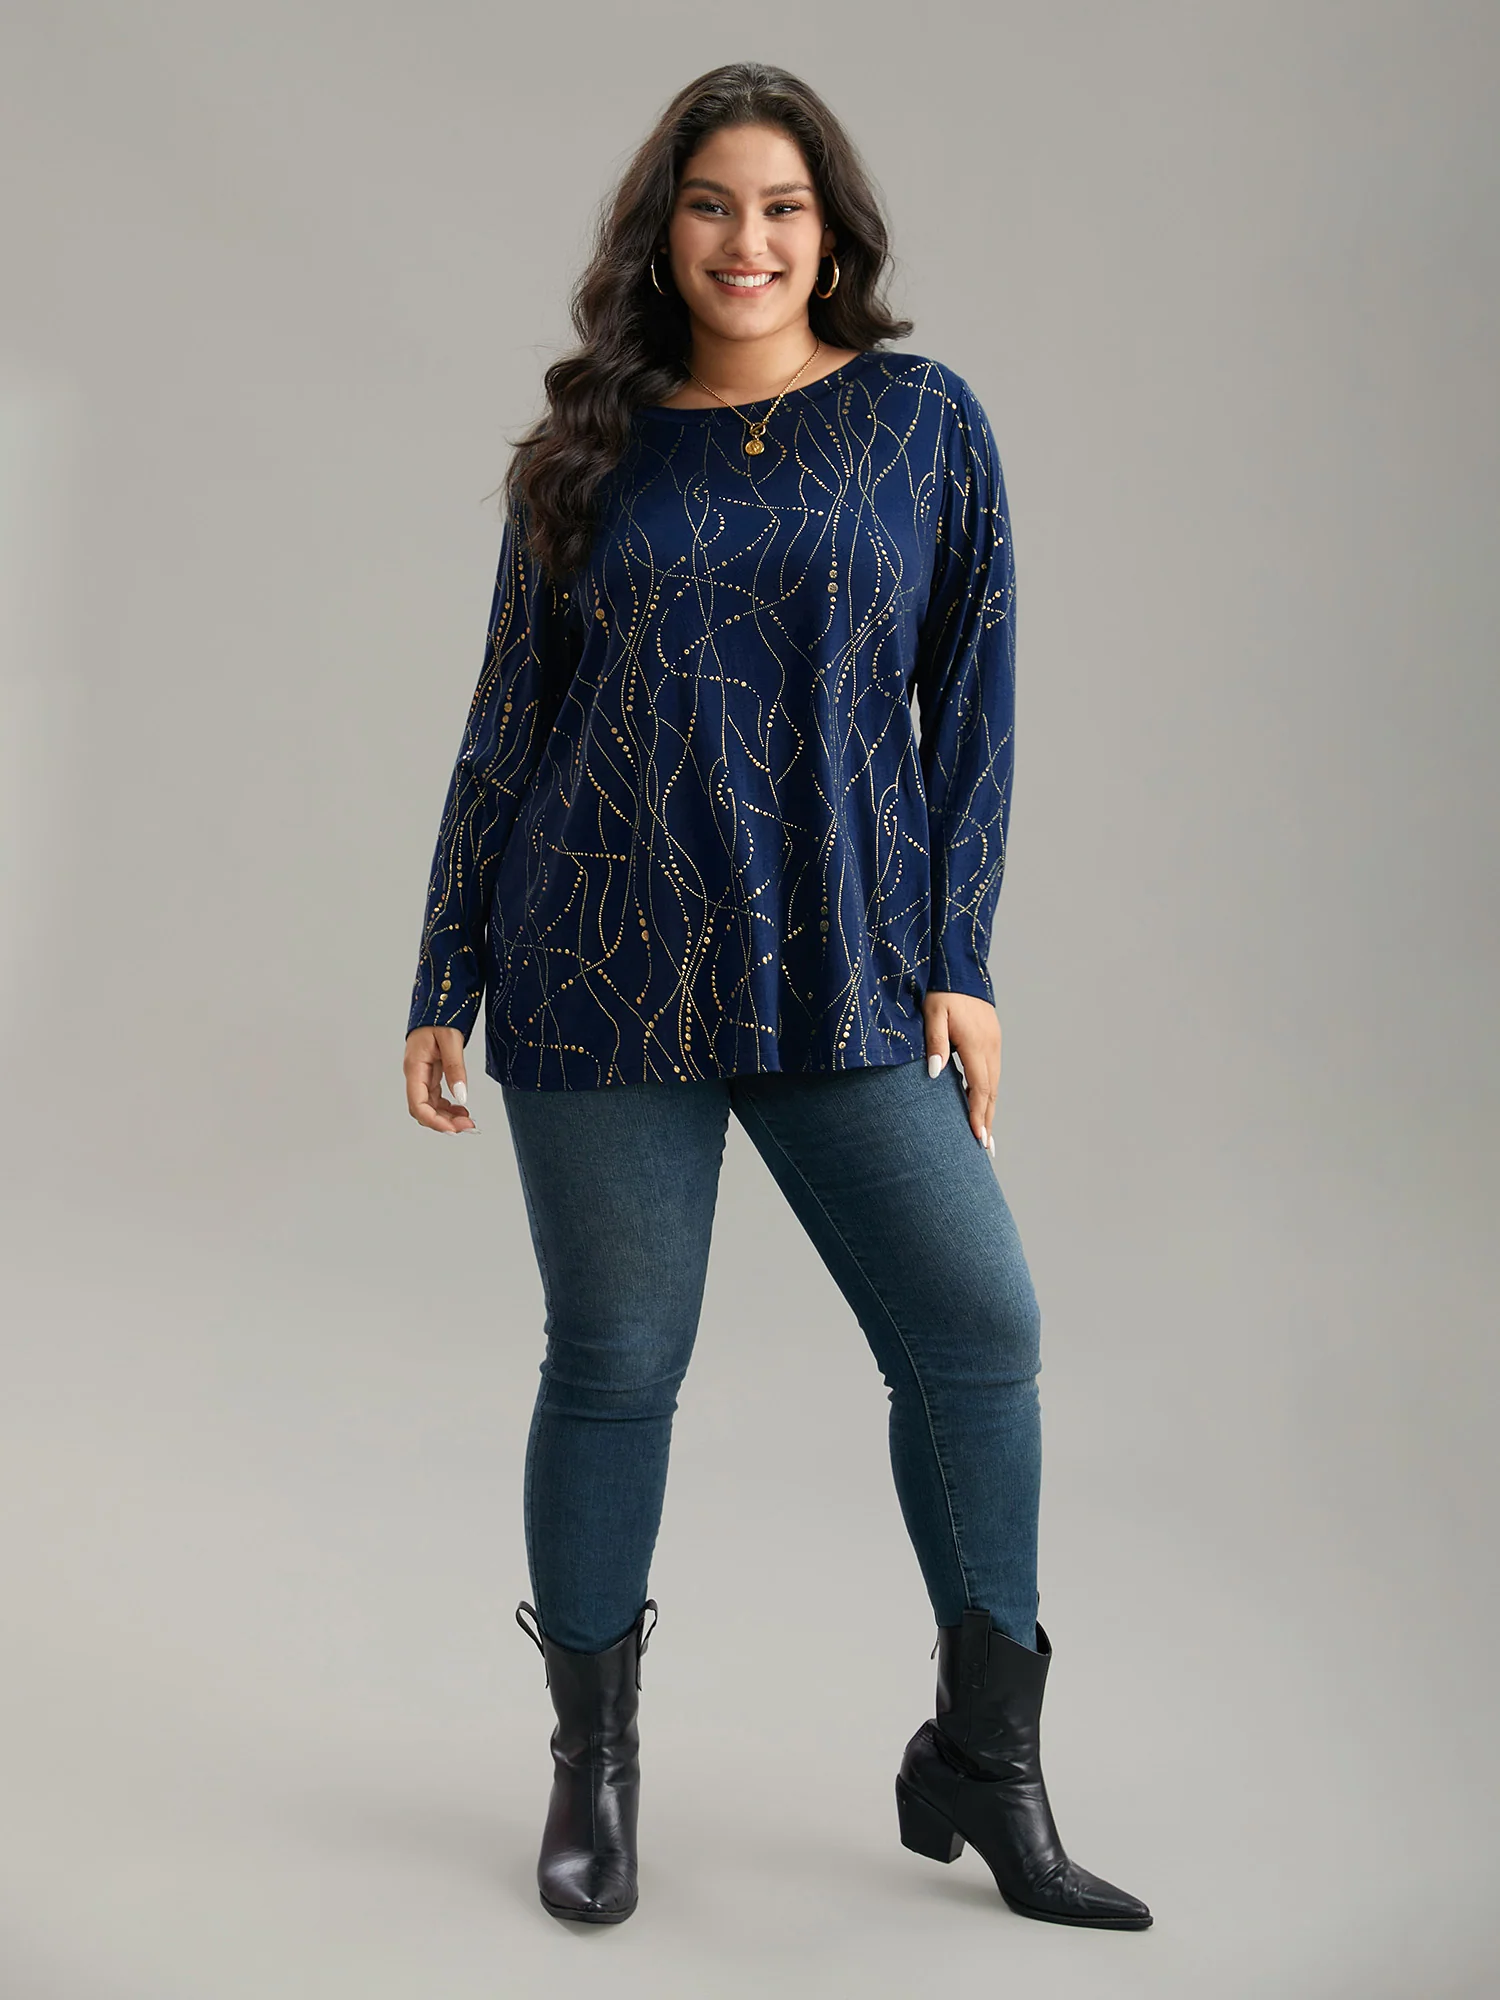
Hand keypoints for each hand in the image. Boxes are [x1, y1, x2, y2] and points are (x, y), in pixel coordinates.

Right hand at [404, 1025, 477, 1132]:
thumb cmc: (440, 1015)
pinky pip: (436, 1097)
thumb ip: (455, 1068)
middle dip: (444, 1122)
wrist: (437, 1001)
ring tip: (468, 1120)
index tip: (454, 1129)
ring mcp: (421, 1075)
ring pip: (430, 1106)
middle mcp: (414, 1074)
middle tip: (469, 1126)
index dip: (434, 1121)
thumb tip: (461, 1097)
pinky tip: (462, 1109)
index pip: (417, 1104)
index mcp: (414, 1067)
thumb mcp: (451, 1039)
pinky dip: (448, 1107)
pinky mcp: (430, 1074)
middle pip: (423, 1109)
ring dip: (447, 1117)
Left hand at [923, 989, 999, 1155]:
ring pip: (994, 1083)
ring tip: (985, 1135)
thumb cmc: (941, 991)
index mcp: (976, 1043)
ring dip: (989, 1109)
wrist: (960, 967)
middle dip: (988, 1121)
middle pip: (991, 1092)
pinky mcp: (992, 1039)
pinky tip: (982, 1104)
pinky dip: (989, 1093)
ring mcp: (994, 1042)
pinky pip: (993, 1073)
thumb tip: (936, 1074)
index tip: (978, 1140)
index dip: (978, 1115)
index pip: (980, 1088)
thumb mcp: (933, 1014)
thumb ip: (934, 1043)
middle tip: (986, 1149)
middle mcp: (990, 1046)